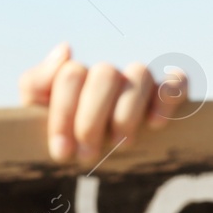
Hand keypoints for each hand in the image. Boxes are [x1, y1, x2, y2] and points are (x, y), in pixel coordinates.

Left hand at [18, 43, 189, 164]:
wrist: (87, 162)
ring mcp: (137, 83)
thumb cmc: (61, 139)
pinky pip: (176, 82)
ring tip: (118, 145)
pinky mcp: (166, 94)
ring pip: (140, 74)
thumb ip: (35, 83)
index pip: (71, 75)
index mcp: (75, 77)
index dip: (64, 114)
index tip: (62, 150)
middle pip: (105, 74)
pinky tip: (155, 124)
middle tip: (88, 154)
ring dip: (127, 112)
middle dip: (93, 118)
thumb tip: (65, 50)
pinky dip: (167, 99)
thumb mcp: (36, 113)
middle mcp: (107, 75)